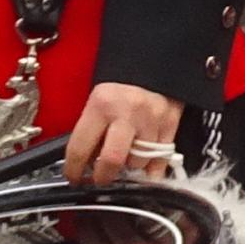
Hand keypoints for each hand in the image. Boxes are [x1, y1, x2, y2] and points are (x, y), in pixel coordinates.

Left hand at [64, 79, 183, 184]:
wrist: (153, 65)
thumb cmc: (120, 88)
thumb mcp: (97, 102)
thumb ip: (90, 132)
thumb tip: (84, 164)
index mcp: (101, 104)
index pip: (81, 148)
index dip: (74, 169)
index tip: (75, 177)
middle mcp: (127, 112)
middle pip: (113, 160)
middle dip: (103, 176)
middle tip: (100, 178)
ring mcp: (151, 119)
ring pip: (138, 162)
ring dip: (130, 164)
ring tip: (126, 155)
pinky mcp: (170, 124)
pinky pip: (160, 160)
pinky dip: (151, 168)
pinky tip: (144, 165)